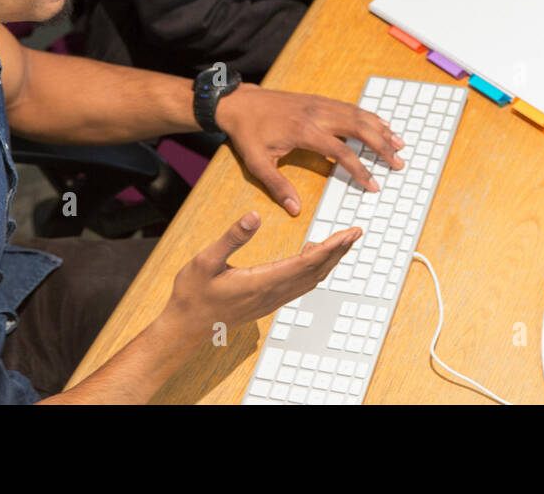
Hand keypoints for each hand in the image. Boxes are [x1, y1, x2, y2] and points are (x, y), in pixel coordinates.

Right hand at [163, 212, 360, 344]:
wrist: (186, 328)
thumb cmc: (193, 295)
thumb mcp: (206, 261)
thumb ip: (232, 238)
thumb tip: (254, 216)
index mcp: (262, 282)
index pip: (307, 263)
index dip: (331, 247)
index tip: (349, 233)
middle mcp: (273, 293)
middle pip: (316, 271)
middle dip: (339, 251)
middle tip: (356, 233)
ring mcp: (272, 300)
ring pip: (311, 280)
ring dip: (329, 260)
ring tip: (342, 241)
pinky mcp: (268, 301)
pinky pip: (300, 285)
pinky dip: (314, 269)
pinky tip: (312, 255)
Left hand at [216, 85, 404, 215]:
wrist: (240, 102)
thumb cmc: (248, 133)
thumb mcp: (257, 162)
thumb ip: (277, 186)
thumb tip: (296, 209)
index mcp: (305, 131)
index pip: (341, 152)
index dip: (360, 170)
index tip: (374, 185)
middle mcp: (318, 115)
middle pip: (359, 129)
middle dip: (382, 146)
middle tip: (399, 162)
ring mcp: (320, 104)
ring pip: (358, 115)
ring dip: (381, 129)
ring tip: (399, 144)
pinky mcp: (319, 100)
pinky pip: (350, 107)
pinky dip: (369, 116)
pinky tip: (380, 123)